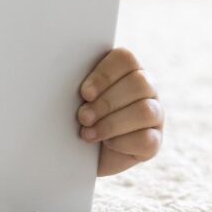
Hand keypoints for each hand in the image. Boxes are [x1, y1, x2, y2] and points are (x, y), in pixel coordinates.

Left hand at [76, 46, 163, 176]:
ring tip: (88, 133)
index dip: (105, 75)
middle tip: (83, 117)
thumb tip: (57, 72)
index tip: (84, 93)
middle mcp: (146, 89)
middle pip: (139, 84)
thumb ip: (76, 83)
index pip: (125, 59)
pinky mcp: (154, 141)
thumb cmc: (73, 116)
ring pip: (146, 111)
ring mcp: (154, 115)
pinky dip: (121, 142)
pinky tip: (106, 143)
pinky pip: (147, 139)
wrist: (77, 153)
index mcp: (125, 70)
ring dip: (111, 123)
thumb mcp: (72, 97)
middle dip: (106, 103)